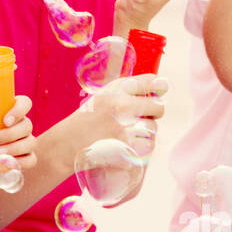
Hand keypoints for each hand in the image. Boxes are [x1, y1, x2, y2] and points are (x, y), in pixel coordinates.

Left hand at [0, 95, 36, 183]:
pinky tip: (5, 164)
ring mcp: (23, 142)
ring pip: (30, 143)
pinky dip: (20, 162)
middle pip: (26, 125)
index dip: (19, 110)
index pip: (24, 103)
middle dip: (9, 134)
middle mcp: (19, 125)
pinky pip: (30, 160)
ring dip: (13, 148)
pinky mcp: (23, 159)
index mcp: (9, 111)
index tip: (5, 121)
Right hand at [52, 75, 166, 150]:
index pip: (150, 82)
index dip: (156, 89)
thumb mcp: (104, 95)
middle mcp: (121, 107)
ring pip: (153, 128)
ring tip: (126, 132)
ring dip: (145, 131)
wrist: (68, 144)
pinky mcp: (126, 149)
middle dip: (152, 112)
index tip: (154, 94)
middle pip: (158, 107)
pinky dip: (141, 146)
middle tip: (137, 117)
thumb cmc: (89, 118)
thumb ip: (130, 89)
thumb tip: (164, 85)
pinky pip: (149, 145)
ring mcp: (124, 129)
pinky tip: (127, 144)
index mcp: (115, 90)